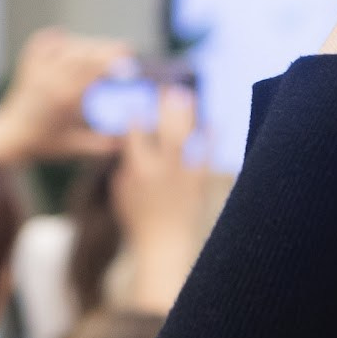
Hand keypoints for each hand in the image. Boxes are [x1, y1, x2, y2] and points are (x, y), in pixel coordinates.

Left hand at [0, 29, 131, 165]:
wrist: (7, 137)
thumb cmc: (42, 144)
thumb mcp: (74, 147)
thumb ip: (102, 144)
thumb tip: (127, 138)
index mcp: (62, 97)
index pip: (93, 70)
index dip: (114, 64)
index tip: (130, 66)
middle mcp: (50, 77)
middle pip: (85, 52)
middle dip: (108, 49)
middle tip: (127, 50)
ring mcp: (38, 68)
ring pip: (69, 44)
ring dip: (90, 45)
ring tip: (106, 51)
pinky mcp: (29, 63)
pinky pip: (46, 41)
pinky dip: (61, 39)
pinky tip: (71, 42)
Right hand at [113, 89, 207, 313]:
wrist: (164, 249)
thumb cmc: (138, 224)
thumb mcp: (120, 196)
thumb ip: (122, 170)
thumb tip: (125, 148)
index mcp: (137, 171)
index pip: (134, 135)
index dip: (135, 116)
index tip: (137, 103)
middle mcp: (160, 170)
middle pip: (162, 130)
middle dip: (165, 106)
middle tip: (168, 88)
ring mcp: (182, 176)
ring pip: (184, 137)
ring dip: (186, 114)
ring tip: (186, 95)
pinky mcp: (198, 184)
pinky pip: (207, 155)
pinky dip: (211, 137)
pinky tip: (216, 120)